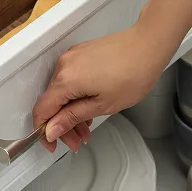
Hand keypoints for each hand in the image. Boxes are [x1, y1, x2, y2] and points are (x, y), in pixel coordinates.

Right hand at [33, 24, 175, 152]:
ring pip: (62, 92)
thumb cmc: (133, 74)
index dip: (44, 132)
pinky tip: (88, 107)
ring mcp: (72, 58)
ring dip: (71, 112)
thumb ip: (72, 118)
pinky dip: (76, 96)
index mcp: (66, 80)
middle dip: (63, 125)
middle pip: (52, 103)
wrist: (149, 46)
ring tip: (86, 128)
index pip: (42, 111)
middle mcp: (64, 66)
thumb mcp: (102, 105)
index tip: (53, 144)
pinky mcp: (81, 54)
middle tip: (77, 141)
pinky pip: (70, 79)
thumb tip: (52, 130)